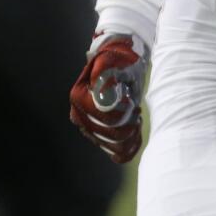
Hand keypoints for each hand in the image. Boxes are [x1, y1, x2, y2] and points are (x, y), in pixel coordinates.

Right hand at [68, 32, 147, 163]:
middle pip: (111, 135)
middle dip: (129, 123)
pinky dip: (131, 146)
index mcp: (79, 97)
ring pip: (116, 146)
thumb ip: (105, 72)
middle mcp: (79, 116)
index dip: (123, 113)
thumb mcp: (111, 60)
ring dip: (131, 133)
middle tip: (136, 109)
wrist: (119, 66)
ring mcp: (89, 130)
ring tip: (135, 117)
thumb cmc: (117, 61)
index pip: (106, 118)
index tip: (131, 102)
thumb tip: (103, 92)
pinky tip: (136, 131)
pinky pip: (118, 154)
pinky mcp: (100, 139)